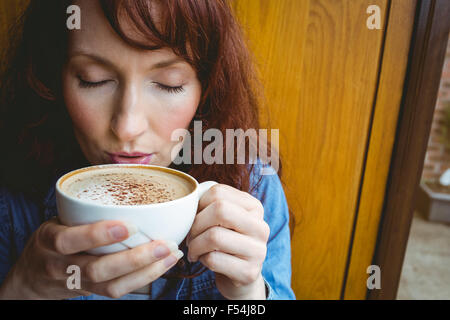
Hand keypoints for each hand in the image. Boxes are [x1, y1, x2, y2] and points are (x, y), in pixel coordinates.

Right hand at [0, 218, 181, 298]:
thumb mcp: (58, 219)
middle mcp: (60, 265)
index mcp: (50, 240)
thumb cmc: (54, 238)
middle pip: (97, 269)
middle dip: (135, 258)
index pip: (69, 240)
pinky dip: (143, 279)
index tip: (130, 225)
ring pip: (111, 286)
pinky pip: (117, 291)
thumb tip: (133, 181)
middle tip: (164, 244)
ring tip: (172, 254)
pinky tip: (163, 265)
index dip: (98, 235)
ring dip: (146, 271)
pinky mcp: (90, 292)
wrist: (32, 276)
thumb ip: (85, 210)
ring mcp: (75, 283)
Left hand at [186, 184, 269, 299]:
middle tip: (190, 235)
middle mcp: (260, 226)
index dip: (197, 204)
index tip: (193, 217)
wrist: (239, 276)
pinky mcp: (249, 272)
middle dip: (196, 223)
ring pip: (214, 236)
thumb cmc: (225, 242)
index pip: (218, 192)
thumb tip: (187, 199)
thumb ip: (210, 204)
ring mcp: (258, 250)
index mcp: (254, 207)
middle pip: (219, 210)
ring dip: (195, 244)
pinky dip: (201, 259)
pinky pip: (213, 259)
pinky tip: (203, 260)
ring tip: (193, 249)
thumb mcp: (222, 219)